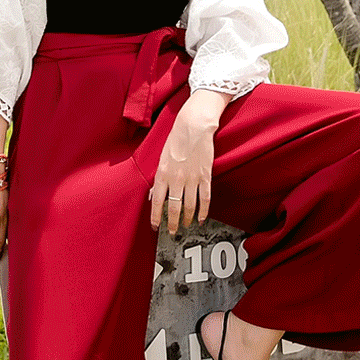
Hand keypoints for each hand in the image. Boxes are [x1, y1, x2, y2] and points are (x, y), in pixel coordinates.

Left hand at [149, 90, 229, 235]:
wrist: (193, 127)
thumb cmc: (176, 140)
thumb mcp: (161, 158)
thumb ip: (159, 179)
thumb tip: (154, 196)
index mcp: (163, 174)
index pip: (157, 202)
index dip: (156, 217)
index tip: (156, 227)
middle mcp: (176, 179)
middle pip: (173, 208)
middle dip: (172, 223)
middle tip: (172, 232)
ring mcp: (192, 179)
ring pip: (189, 206)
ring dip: (186, 219)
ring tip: (185, 226)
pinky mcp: (205, 176)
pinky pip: (204, 198)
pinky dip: (203, 211)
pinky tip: (201, 219)